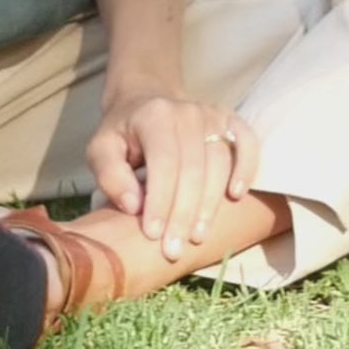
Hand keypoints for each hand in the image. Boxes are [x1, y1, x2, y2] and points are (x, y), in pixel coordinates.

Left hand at [86, 85, 259, 263]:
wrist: (147, 100)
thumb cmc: (123, 134)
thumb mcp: (101, 149)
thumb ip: (110, 175)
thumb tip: (134, 205)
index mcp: (154, 116)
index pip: (164, 163)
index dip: (160, 201)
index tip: (153, 235)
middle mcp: (187, 111)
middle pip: (194, 169)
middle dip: (184, 214)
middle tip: (174, 249)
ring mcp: (212, 115)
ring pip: (220, 163)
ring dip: (210, 204)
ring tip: (197, 236)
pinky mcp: (231, 120)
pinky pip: (247, 144)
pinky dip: (246, 169)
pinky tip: (236, 196)